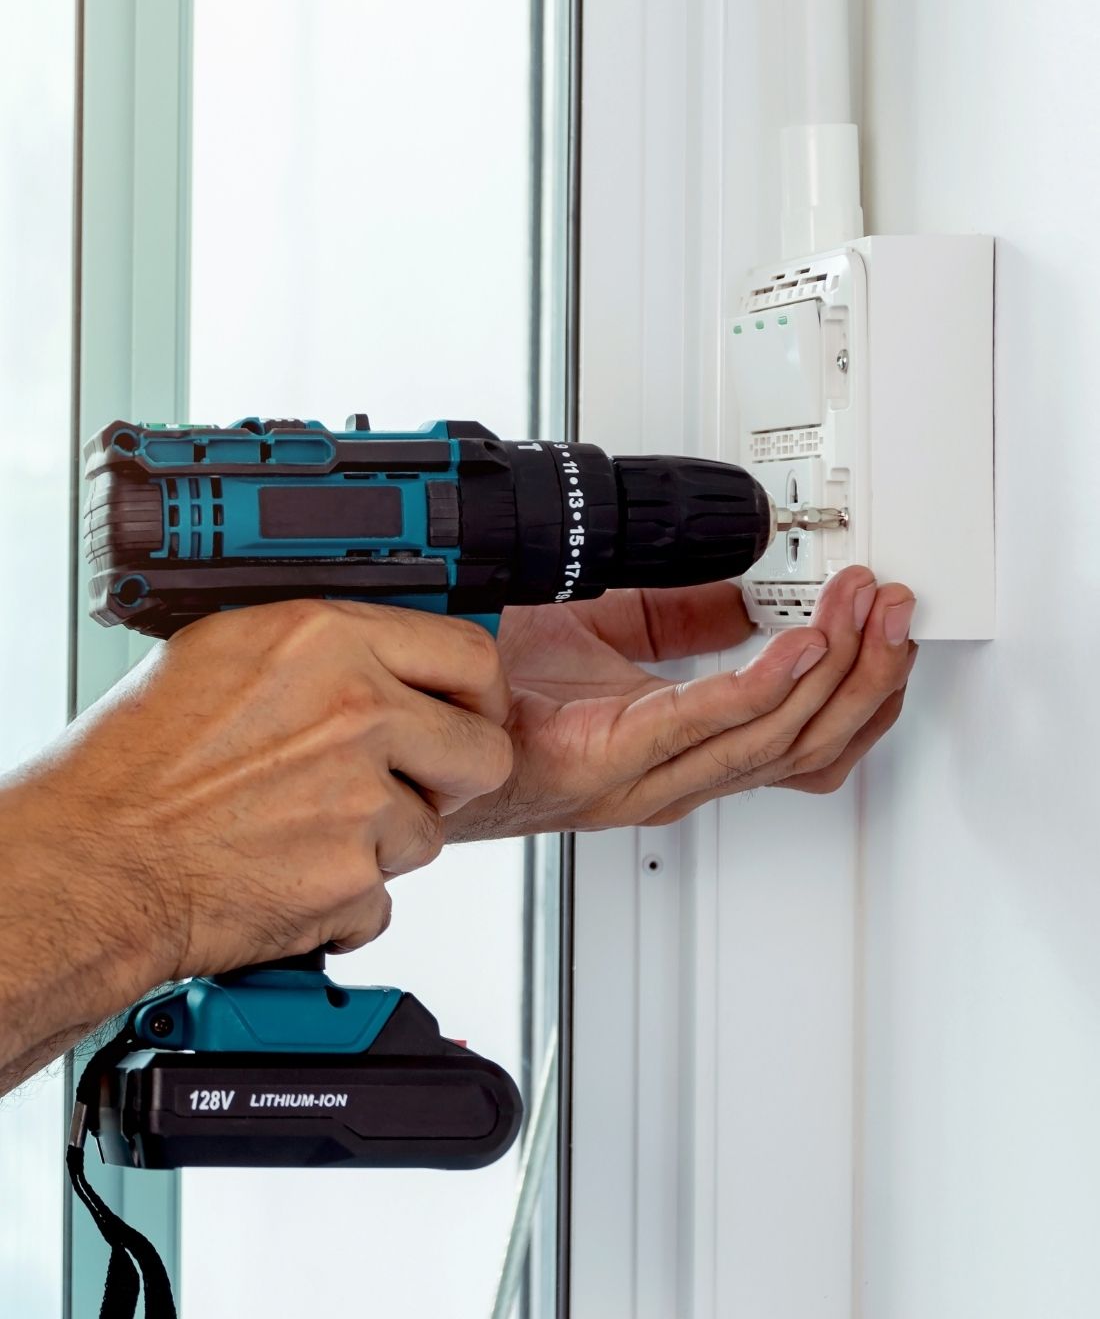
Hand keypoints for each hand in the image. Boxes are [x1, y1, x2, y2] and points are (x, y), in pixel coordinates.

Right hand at [5, 601, 512, 989]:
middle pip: (482, 750)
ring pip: (433, 830)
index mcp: (326, 642)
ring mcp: (360, 799)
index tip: (470, 710)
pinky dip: (347, 897)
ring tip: (307, 829)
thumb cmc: (133, 765)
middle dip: (453, 774)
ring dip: (385, 840)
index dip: (478, 691)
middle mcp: (355, 711)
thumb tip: (381, 653)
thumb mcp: (225, 654)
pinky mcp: (353, 877)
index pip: (469, 654)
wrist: (94, 863)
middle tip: (410, 782)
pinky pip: (386, 892)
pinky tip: (290, 870)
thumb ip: (321, 649)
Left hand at [444, 566, 916, 837]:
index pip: (798, 739)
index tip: (887, 626)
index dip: (858, 688)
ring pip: (773, 741)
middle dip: (867, 676)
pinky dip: (762, 684)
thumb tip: (750, 587)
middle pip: (805, 745)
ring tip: (862, 610)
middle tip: (894, 610)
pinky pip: (703, 725)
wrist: (414, 704)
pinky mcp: (599, 764)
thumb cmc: (491, 685)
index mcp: (674, 747)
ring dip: (834, 673)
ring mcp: (637, 777)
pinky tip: (799, 644)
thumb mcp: (609, 624)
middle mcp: (666, 773)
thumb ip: (684, 613)